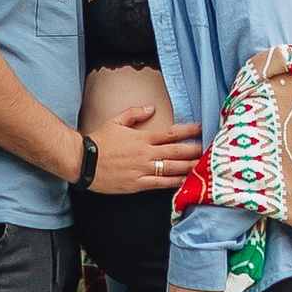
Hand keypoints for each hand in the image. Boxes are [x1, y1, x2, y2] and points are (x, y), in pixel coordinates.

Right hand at [87, 100, 205, 195]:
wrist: (84, 162)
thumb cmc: (99, 141)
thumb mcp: (116, 121)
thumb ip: (135, 113)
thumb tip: (152, 107)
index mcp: (141, 138)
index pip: (170, 133)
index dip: (187, 131)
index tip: (200, 128)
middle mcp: (145, 154)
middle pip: (175, 152)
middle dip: (193, 149)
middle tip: (208, 148)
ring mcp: (142, 170)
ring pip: (171, 169)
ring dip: (188, 166)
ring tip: (202, 164)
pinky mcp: (137, 184)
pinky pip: (159, 184)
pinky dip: (173, 183)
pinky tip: (184, 181)